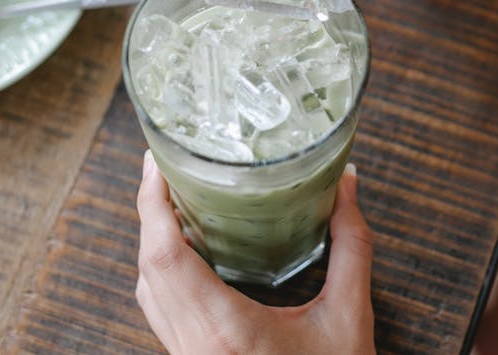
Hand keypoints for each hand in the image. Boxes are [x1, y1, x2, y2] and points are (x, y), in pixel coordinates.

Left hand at [135, 152, 374, 354]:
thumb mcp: (350, 318)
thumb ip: (350, 247)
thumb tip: (346, 185)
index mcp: (224, 332)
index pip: (164, 257)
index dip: (151, 204)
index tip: (156, 163)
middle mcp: (193, 348)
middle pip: (147, 267)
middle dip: (149, 212)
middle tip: (166, 167)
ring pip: (147, 292)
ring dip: (153, 243)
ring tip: (173, 200)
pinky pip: (160, 311)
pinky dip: (164, 273)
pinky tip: (187, 251)